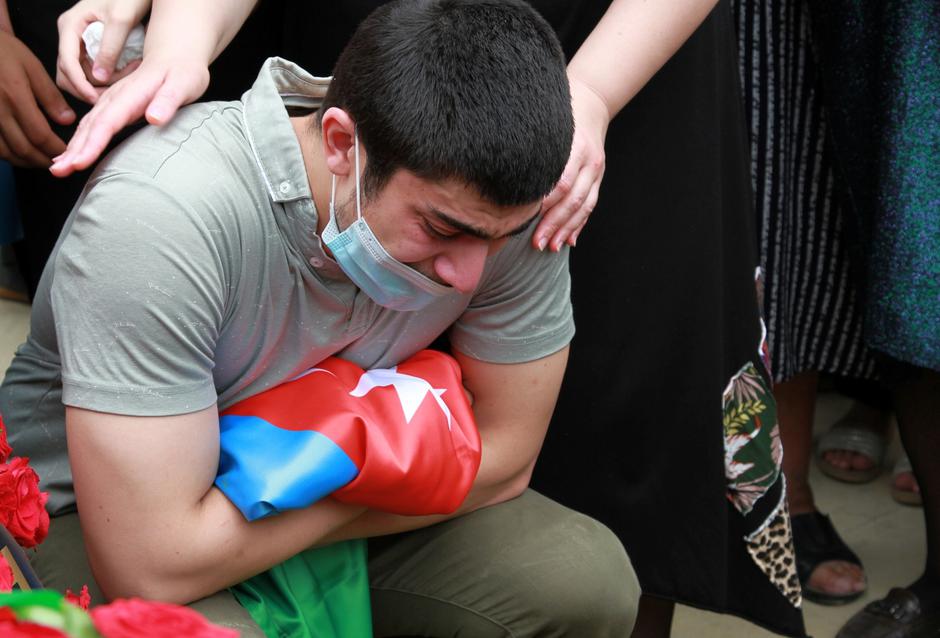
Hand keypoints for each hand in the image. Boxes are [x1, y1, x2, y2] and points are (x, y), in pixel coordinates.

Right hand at [0, 30, 75, 166]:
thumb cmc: (3, 51)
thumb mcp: (31, 66)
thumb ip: (50, 95)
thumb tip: (68, 121)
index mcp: (15, 97)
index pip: (40, 135)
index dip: (55, 149)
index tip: (67, 152)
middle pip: (22, 148)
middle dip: (42, 160)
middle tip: (56, 163)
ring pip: (4, 152)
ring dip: (23, 161)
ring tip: (38, 160)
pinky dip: (6, 154)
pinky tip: (17, 152)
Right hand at [50, 54, 208, 176]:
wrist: (176, 55)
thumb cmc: (183, 72)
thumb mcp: (183, 84)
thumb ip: (168, 101)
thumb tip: (153, 118)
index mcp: (130, 94)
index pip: (107, 122)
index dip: (92, 143)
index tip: (79, 162)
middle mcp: (116, 97)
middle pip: (91, 126)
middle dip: (73, 150)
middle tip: (58, 172)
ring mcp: (112, 101)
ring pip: (87, 125)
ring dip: (72, 147)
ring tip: (59, 168)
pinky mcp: (114, 105)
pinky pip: (92, 124)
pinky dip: (80, 139)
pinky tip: (72, 153)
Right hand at [56, 0, 150, 102]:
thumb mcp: (121, 20)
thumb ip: (110, 47)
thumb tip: (99, 77)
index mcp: (70, 25)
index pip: (67, 62)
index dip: (80, 85)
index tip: (96, 100)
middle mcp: (70, 34)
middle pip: (68, 73)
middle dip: (88, 89)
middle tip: (114, 96)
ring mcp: (78, 41)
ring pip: (80, 74)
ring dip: (99, 85)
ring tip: (126, 81)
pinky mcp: (90, 47)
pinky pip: (91, 70)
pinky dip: (106, 79)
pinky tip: (125, 75)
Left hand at [533, 77, 610, 251]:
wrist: (593, 100)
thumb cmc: (561, 111)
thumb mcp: (544, 121)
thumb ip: (529, 145)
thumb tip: (500, 169)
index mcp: (575, 147)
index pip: (560, 182)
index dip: (544, 203)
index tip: (525, 220)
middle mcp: (589, 160)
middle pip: (571, 199)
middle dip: (553, 224)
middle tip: (535, 242)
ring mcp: (596, 170)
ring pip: (583, 206)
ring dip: (566, 229)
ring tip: (550, 246)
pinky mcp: (598, 177)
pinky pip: (590, 205)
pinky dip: (579, 224)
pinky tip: (569, 240)